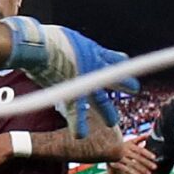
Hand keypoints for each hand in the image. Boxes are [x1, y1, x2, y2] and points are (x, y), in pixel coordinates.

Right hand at [1, 17, 136, 136]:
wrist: (39, 47)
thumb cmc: (48, 39)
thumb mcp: (67, 38)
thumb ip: (72, 45)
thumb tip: (64, 44)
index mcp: (92, 51)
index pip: (110, 57)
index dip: (118, 60)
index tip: (125, 61)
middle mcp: (92, 68)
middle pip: (113, 78)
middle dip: (124, 84)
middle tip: (134, 89)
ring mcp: (84, 83)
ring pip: (100, 100)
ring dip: (106, 111)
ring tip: (112, 122)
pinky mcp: (72, 95)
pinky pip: (76, 113)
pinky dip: (78, 124)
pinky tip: (80, 135)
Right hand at [111, 137, 157, 173]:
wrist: (106, 149)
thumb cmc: (122, 145)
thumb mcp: (130, 141)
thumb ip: (140, 139)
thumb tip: (149, 134)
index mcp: (130, 145)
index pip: (140, 149)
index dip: (147, 153)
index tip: (154, 157)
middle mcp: (125, 151)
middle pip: (137, 157)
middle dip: (147, 162)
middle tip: (155, 167)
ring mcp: (120, 158)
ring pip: (132, 164)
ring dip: (141, 169)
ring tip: (149, 173)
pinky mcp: (116, 164)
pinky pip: (125, 169)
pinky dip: (133, 173)